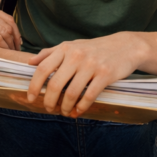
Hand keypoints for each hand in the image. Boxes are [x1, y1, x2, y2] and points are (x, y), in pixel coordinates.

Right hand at [0, 2, 21, 51]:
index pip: (6, 17)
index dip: (15, 30)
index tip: (16, 41)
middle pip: (8, 25)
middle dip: (15, 39)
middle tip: (17, 50)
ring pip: (4, 32)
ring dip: (11, 45)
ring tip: (12, 55)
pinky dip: (3, 47)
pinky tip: (4, 54)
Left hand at [25, 34, 145, 116]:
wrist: (126, 46)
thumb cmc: (95, 48)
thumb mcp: (72, 45)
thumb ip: (51, 52)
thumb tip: (30, 62)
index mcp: (66, 48)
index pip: (43, 69)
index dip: (34, 86)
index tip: (31, 98)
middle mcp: (76, 55)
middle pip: (55, 84)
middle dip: (49, 101)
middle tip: (49, 109)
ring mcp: (91, 65)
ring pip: (72, 93)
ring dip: (65, 107)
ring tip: (64, 112)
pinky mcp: (105, 74)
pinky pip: (89, 96)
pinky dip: (81, 107)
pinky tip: (79, 111)